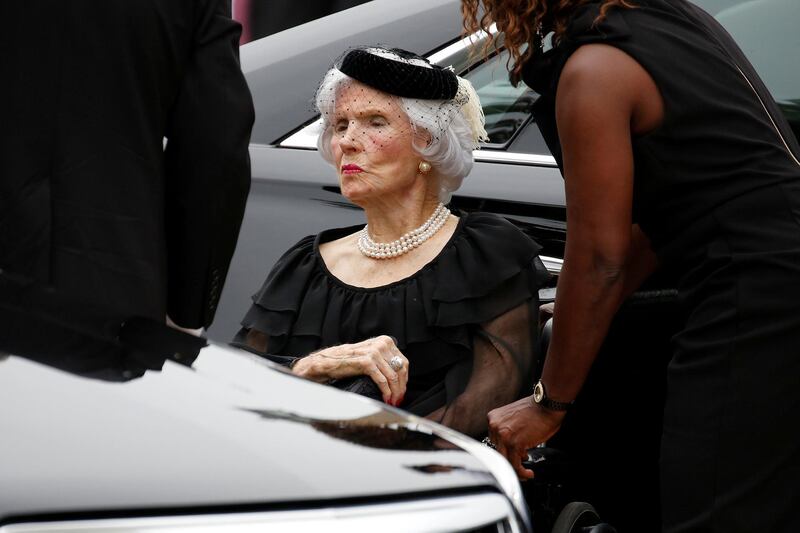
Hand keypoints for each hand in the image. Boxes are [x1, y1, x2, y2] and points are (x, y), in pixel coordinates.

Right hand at [292, 336, 408, 405]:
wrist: (329, 362)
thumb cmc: (349, 360)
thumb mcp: (371, 355)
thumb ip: (385, 360)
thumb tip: (400, 376)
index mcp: (385, 341)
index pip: (403, 362)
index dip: (404, 379)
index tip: (402, 390)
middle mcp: (381, 344)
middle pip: (399, 370)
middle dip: (400, 387)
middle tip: (398, 399)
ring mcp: (374, 352)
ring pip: (392, 377)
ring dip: (394, 392)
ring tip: (392, 401)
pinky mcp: (367, 362)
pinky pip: (382, 380)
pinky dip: (386, 392)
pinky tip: (385, 398)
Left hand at [487, 395, 565, 479]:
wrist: (547, 404)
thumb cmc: (536, 411)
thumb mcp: (514, 418)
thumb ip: (508, 431)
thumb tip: (512, 451)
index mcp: (493, 419)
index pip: (494, 442)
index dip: (505, 452)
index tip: (512, 458)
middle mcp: (495, 426)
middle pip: (498, 452)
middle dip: (510, 462)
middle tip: (520, 469)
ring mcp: (503, 435)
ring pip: (506, 461)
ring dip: (516, 470)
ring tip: (525, 473)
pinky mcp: (515, 443)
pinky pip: (515, 464)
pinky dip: (522, 472)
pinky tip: (529, 473)